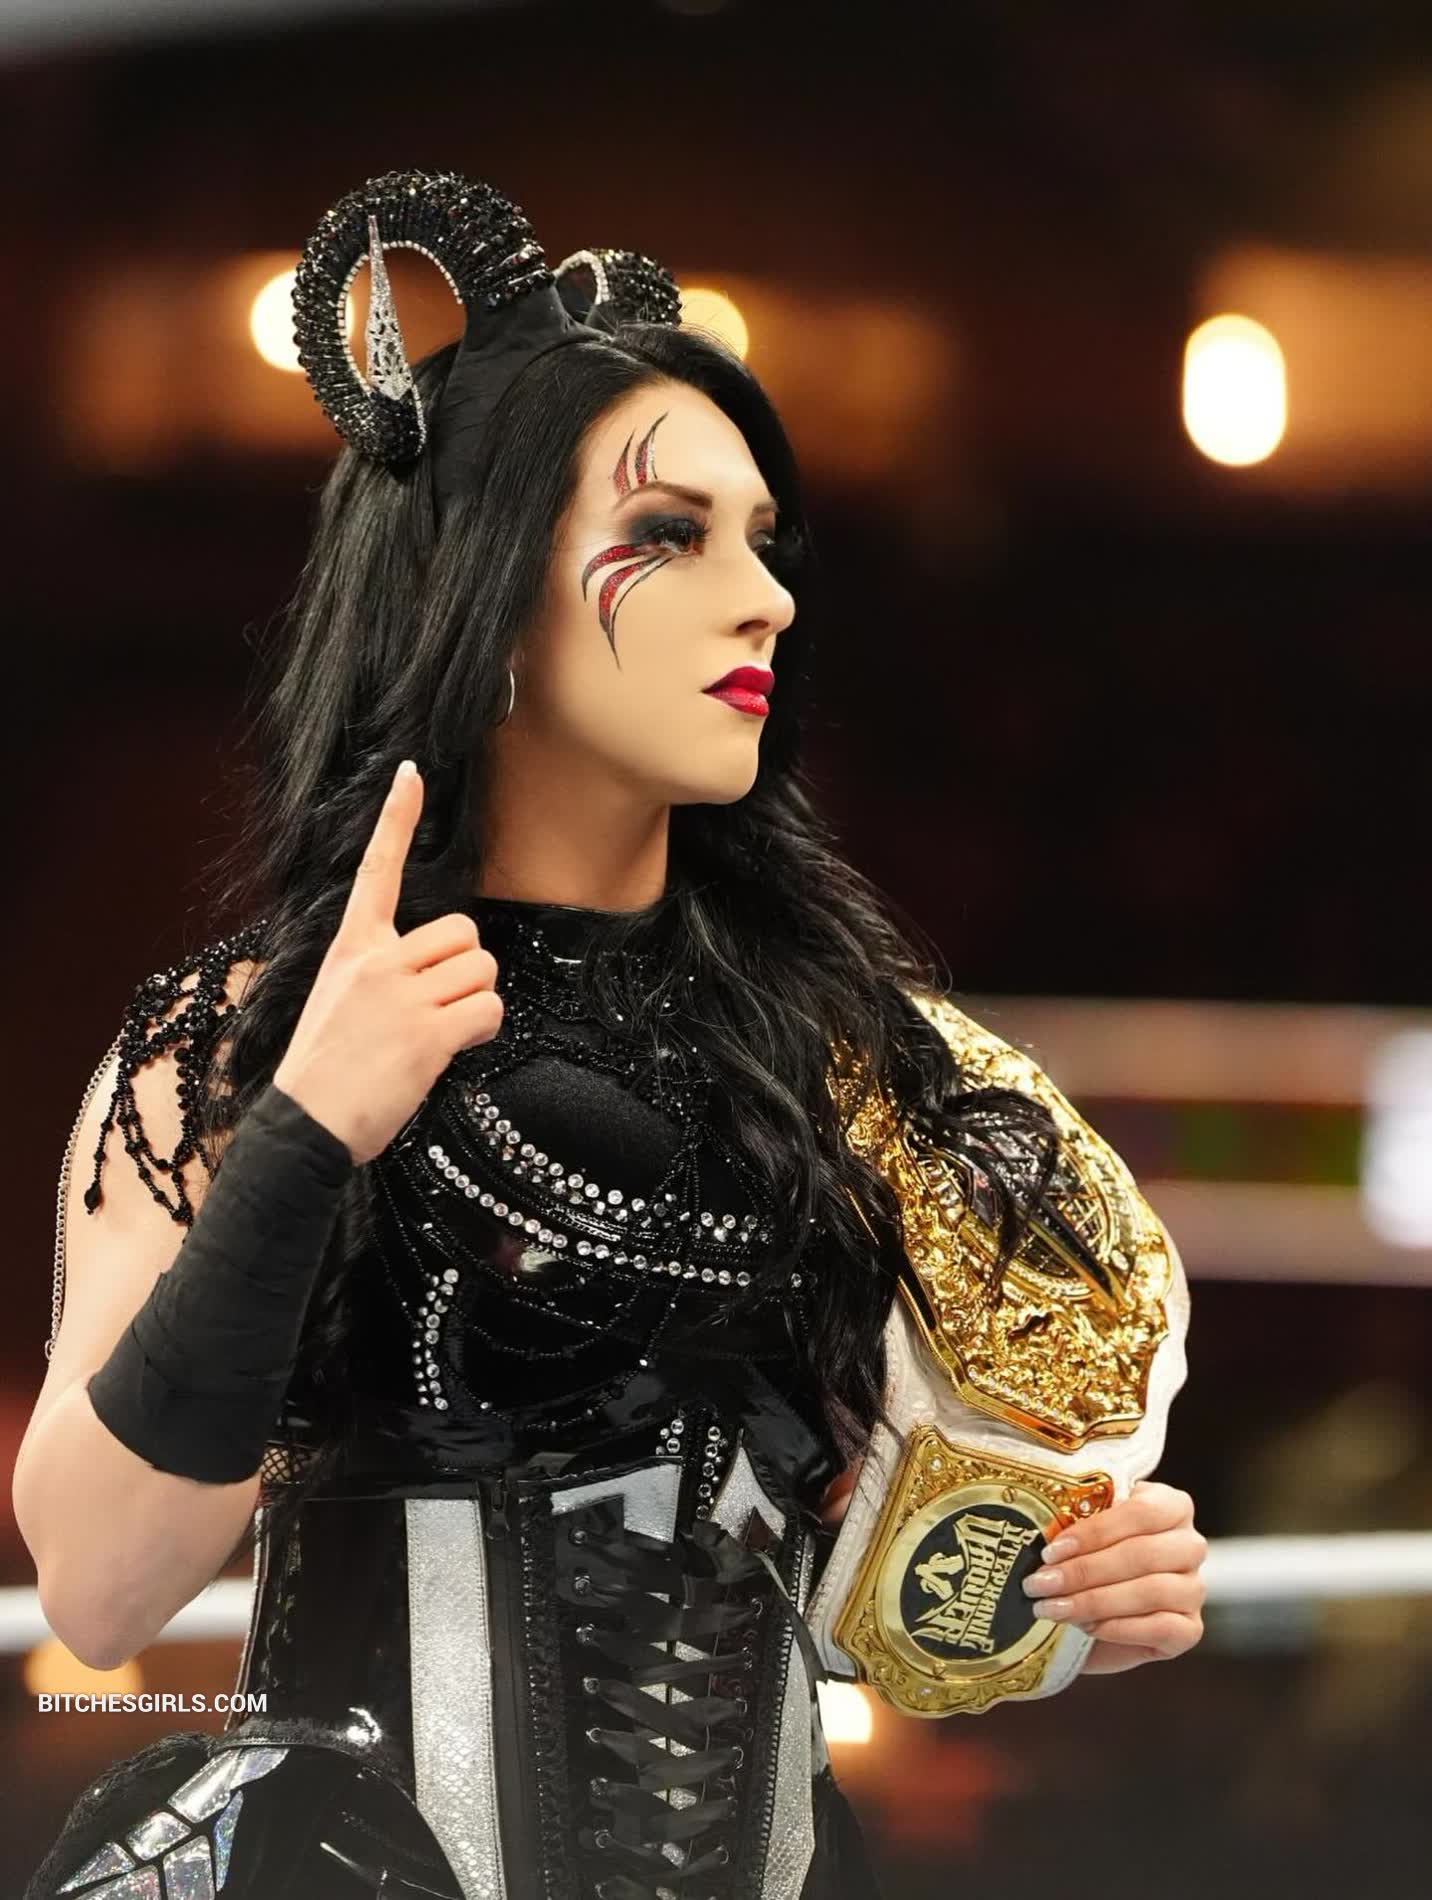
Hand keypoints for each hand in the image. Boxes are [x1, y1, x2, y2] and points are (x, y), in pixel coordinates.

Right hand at [273, 761, 504, 1165]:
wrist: (303, 1126)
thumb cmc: (324, 1072)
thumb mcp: (337, 1001)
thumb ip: (380, 973)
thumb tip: (434, 970)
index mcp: (351, 949)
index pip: (377, 870)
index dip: (396, 819)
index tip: (411, 773)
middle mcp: (377, 962)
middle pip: (465, 933)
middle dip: (467, 968)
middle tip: (440, 1006)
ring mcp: (402, 997)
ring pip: (483, 969)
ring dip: (478, 1001)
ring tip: (442, 1032)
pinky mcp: (427, 1035)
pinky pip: (489, 1010)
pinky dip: (484, 1030)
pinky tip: (453, 1050)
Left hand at [1021, 1480, 1206, 1673]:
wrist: (1095, 1618)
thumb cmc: (1090, 1561)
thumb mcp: (1083, 1534)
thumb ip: (1077, 1521)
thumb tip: (1044, 1530)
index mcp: (1170, 1505)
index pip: (1141, 1511)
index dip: (1094, 1531)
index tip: (1052, 1550)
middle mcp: (1190, 1544)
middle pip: (1142, 1554)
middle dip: (1084, 1570)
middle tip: (1041, 1583)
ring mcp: (1194, 1588)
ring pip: (1152, 1591)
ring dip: (1095, 1601)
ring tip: (1054, 1608)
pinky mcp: (1191, 1629)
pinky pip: (1162, 1627)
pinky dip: (1118, 1628)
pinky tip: (1086, 1627)